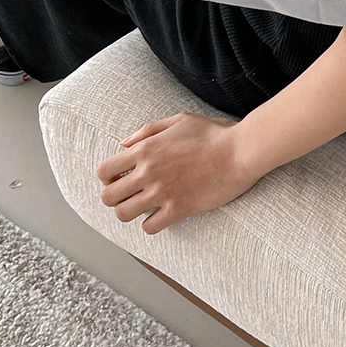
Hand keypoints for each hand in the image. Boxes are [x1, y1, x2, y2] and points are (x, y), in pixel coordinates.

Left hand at [97, 112, 257, 233]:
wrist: (241, 151)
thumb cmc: (214, 133)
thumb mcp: (180, 120)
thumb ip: (148, 130)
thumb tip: (124, 144)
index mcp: (146, 149)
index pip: (104, 171)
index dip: (107, 177)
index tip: (120, 177)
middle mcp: (149, 172)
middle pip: (108, 197)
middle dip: (115, 196)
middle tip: (130, 193)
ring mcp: (163, 192)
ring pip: (124, 215)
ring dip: (131, 211)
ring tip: (144, 205)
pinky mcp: (179, 209)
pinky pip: (150, 227)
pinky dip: (152, 223)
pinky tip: (162, 213)